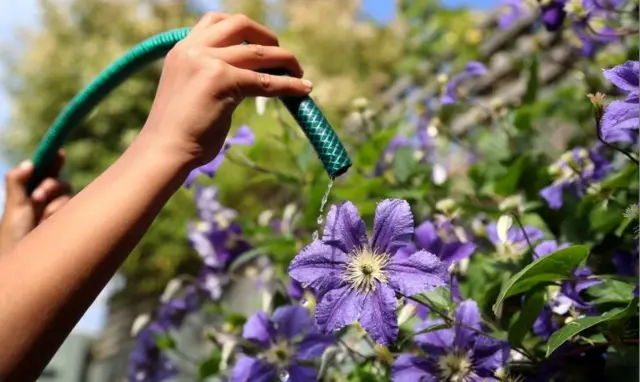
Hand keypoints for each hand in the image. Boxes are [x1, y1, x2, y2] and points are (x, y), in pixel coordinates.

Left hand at [0, 151, 70, 251]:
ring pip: (66, 196)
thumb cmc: (13, 237)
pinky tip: (52, 224)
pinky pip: (72, 210)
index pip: (44, 173)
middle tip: (37, 197)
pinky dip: (60, 213)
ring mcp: (57, 216)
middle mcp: (44, 204)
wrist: (25, 265)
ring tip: (40, 219)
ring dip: (54, 203)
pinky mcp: (68, 225)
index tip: (58, 152)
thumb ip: (18, 182)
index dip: (52, 162)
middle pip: (58, 182)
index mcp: (29, 196)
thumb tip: (29, 162)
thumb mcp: (14, 207)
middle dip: (51, 186)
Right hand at [141, 13, 311, 168]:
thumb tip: (245, 78)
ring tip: (299, 72)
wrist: (165, 151)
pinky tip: (303, 89)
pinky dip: (289, 84)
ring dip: (285, 60)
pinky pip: (265, 81)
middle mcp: (193, 49)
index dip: (243, 29)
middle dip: (266, 36)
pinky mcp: (223, 81)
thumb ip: (212, 76)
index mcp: (182, 49)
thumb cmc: (178, 132)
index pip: (216, 22)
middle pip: (240, 24)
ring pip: (258, 52)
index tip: (259, 44)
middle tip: (282, 55)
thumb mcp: (192, 91)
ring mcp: (207, 62)